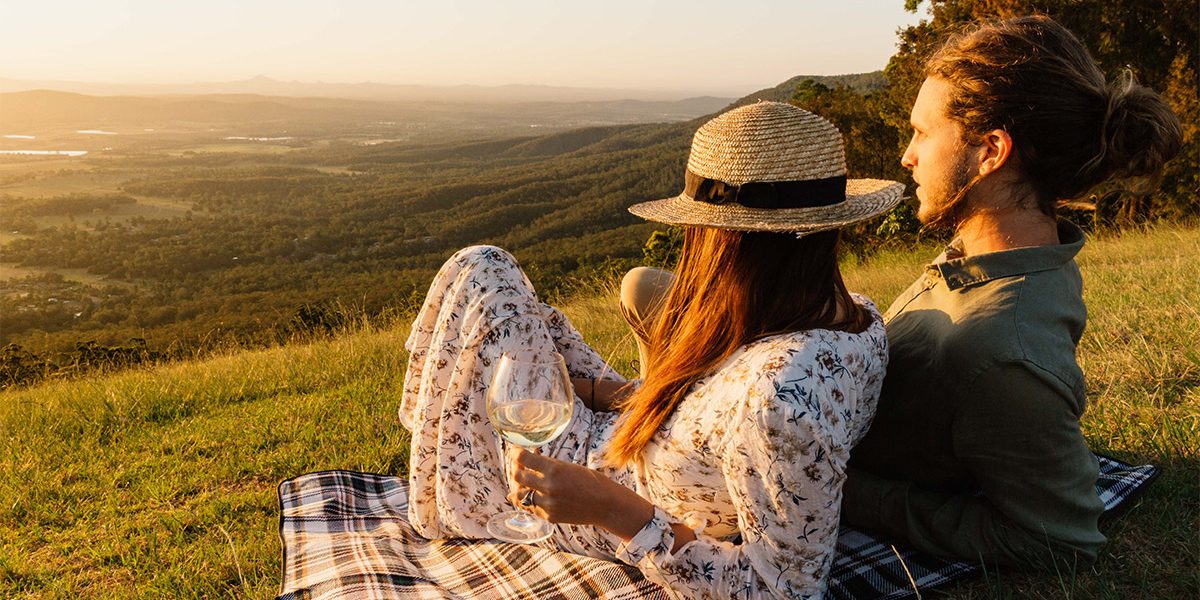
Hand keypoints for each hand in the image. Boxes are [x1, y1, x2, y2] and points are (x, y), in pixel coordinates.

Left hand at [506, 447, 653, 541]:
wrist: (606, 505)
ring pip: (520, 494)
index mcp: (554, 469)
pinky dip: (526, 500)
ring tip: (522, 482)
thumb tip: (529, 459)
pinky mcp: (549, 517)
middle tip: (518, 466)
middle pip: (518, 476)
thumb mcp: (569, 467)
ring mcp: (548, 504)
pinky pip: (530, 507)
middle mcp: (548, 487)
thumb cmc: (591, 482)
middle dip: (516, 469)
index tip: (515, 451)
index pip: (523, 459)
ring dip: (518, 487)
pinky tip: (525, 496)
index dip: (516, 453)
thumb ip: (548, 465)